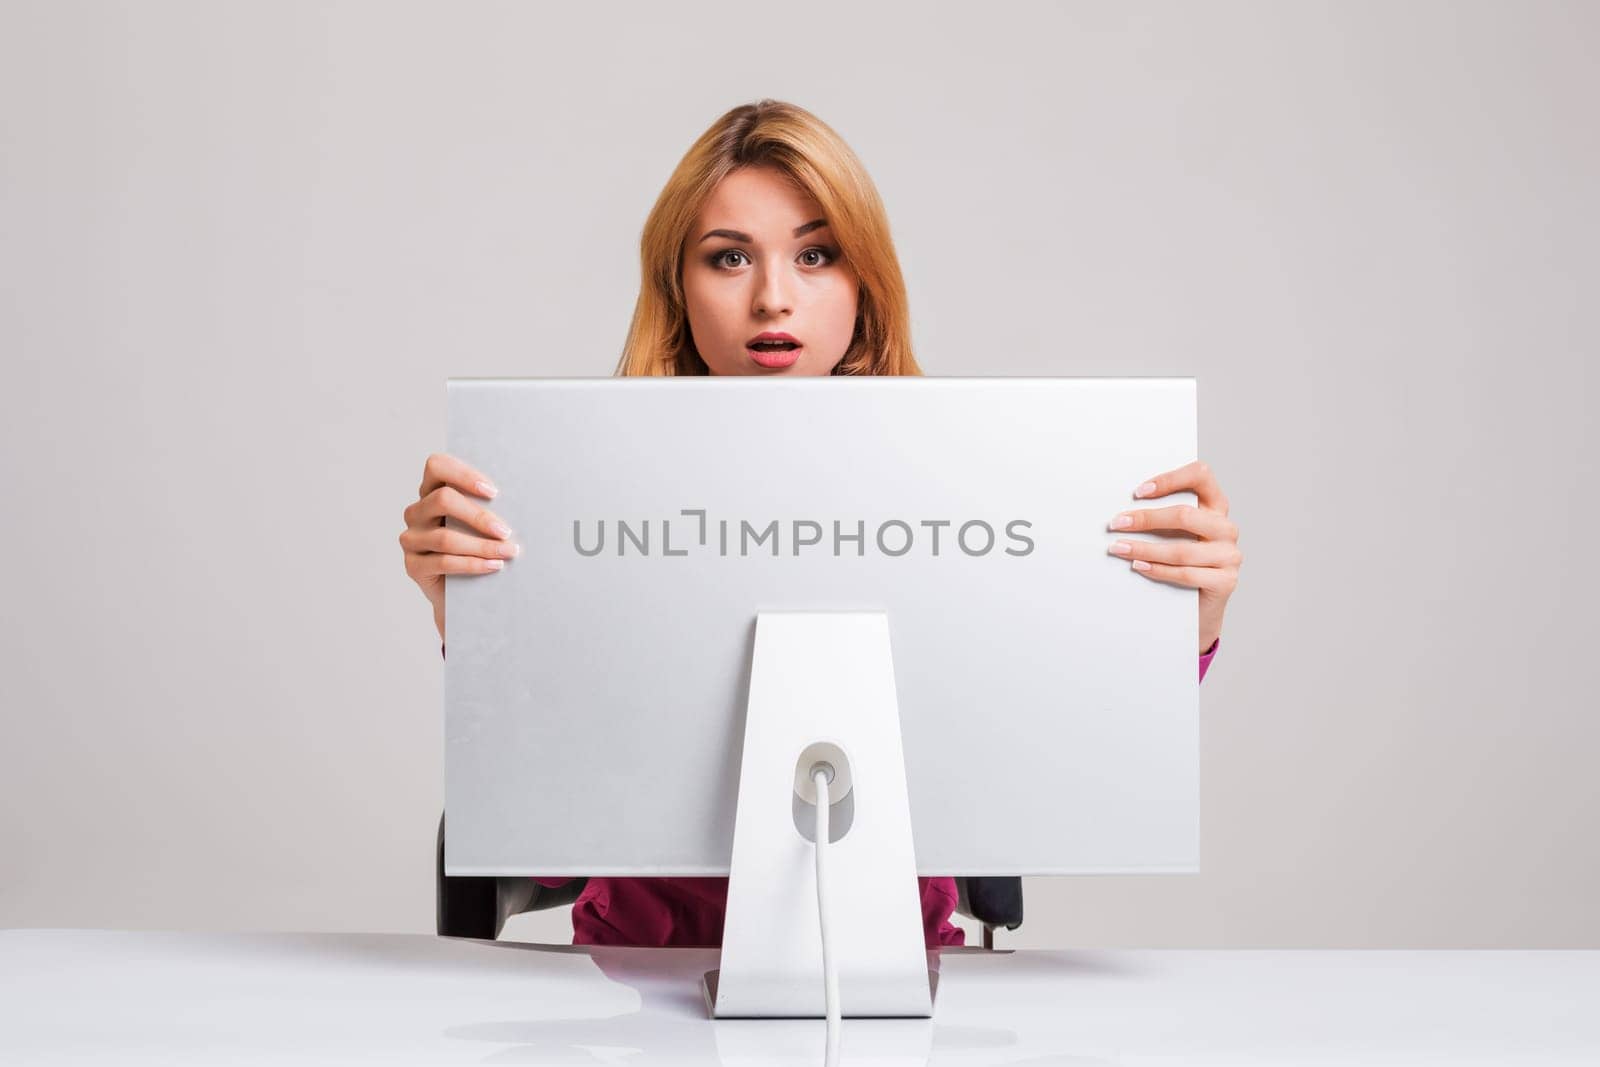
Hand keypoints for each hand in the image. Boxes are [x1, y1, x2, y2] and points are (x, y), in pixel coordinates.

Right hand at [400, 453, 519, 640]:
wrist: (465, 591)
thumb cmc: (479, 546)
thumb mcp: (484, 524)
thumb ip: (491, 507)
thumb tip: (523, 499)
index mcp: (431, 491)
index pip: (437, 466)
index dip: (464, 475)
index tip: (494, 493)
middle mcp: (417, 512)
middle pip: (442, 500)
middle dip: (479, 516)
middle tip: (505, 531)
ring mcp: (411, 538)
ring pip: (445, 537)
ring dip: (482, 546)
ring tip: (508, 552)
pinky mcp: (413, 565)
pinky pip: (443, 562)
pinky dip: (473, 564)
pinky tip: (494, 566)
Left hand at [1105, 460, 1240, 653]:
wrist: (1199, 605)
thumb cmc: (1181, 561)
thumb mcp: (1176, 534)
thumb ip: (1163, 518)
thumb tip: (1124, 511)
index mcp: (1216, 506)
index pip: (1201, 476)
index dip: (1170, 479)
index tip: (1139, 492)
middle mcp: (1226, 528)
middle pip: (1185, 516)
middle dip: (1146, 519)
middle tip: (1117, 523)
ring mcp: (1230, 555)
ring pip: (1181, 550)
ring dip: (1144, 549)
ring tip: (1119, 548)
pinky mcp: (1226, 581)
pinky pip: (1186, 574)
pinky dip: (1157, 570)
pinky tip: (1138, 566)